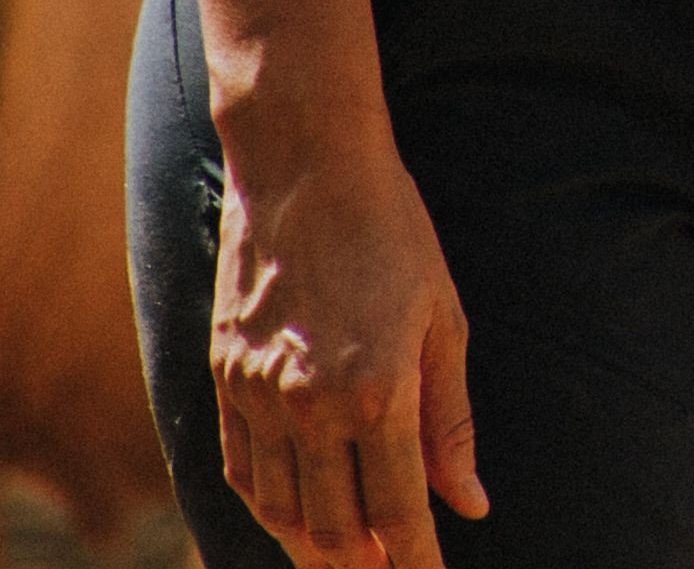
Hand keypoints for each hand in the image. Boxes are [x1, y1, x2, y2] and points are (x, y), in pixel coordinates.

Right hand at [208, 132, 487, 567]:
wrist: (303, 164)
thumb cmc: (391, 232)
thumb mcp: (442, 321)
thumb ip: (451, 421)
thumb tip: (471, 502)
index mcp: (375, 392)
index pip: (397, 512)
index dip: (416, 560)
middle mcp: (308, 405)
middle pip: (334, 527)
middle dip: (365, 567)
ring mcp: (256, 393)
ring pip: (278, 510)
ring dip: (313, 550)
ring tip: (345, 566)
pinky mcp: (223, 374)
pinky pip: (239, 468)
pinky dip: (266, 507)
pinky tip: (290, 519)